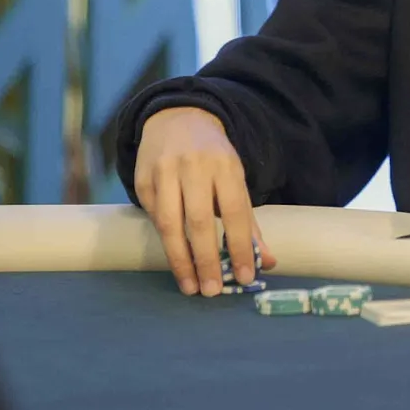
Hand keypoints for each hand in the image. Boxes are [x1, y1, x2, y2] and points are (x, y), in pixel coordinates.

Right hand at [132, 106, 276, 295]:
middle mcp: (195, 167)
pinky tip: (175, 257)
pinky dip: (164, 240)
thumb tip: (268, 262)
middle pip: (199, 221)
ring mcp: (165, 172)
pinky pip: (153, 216)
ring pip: (170, 223)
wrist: (178, 118)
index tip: (246, 277)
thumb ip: (249, 222)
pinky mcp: (142, 178)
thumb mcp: (236, 180)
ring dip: (180, 259)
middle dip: (207, 260)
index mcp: (226, 166)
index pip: (235, 212)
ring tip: (191, 286)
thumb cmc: (213, 157)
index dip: (241, 246)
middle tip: (212, 291)